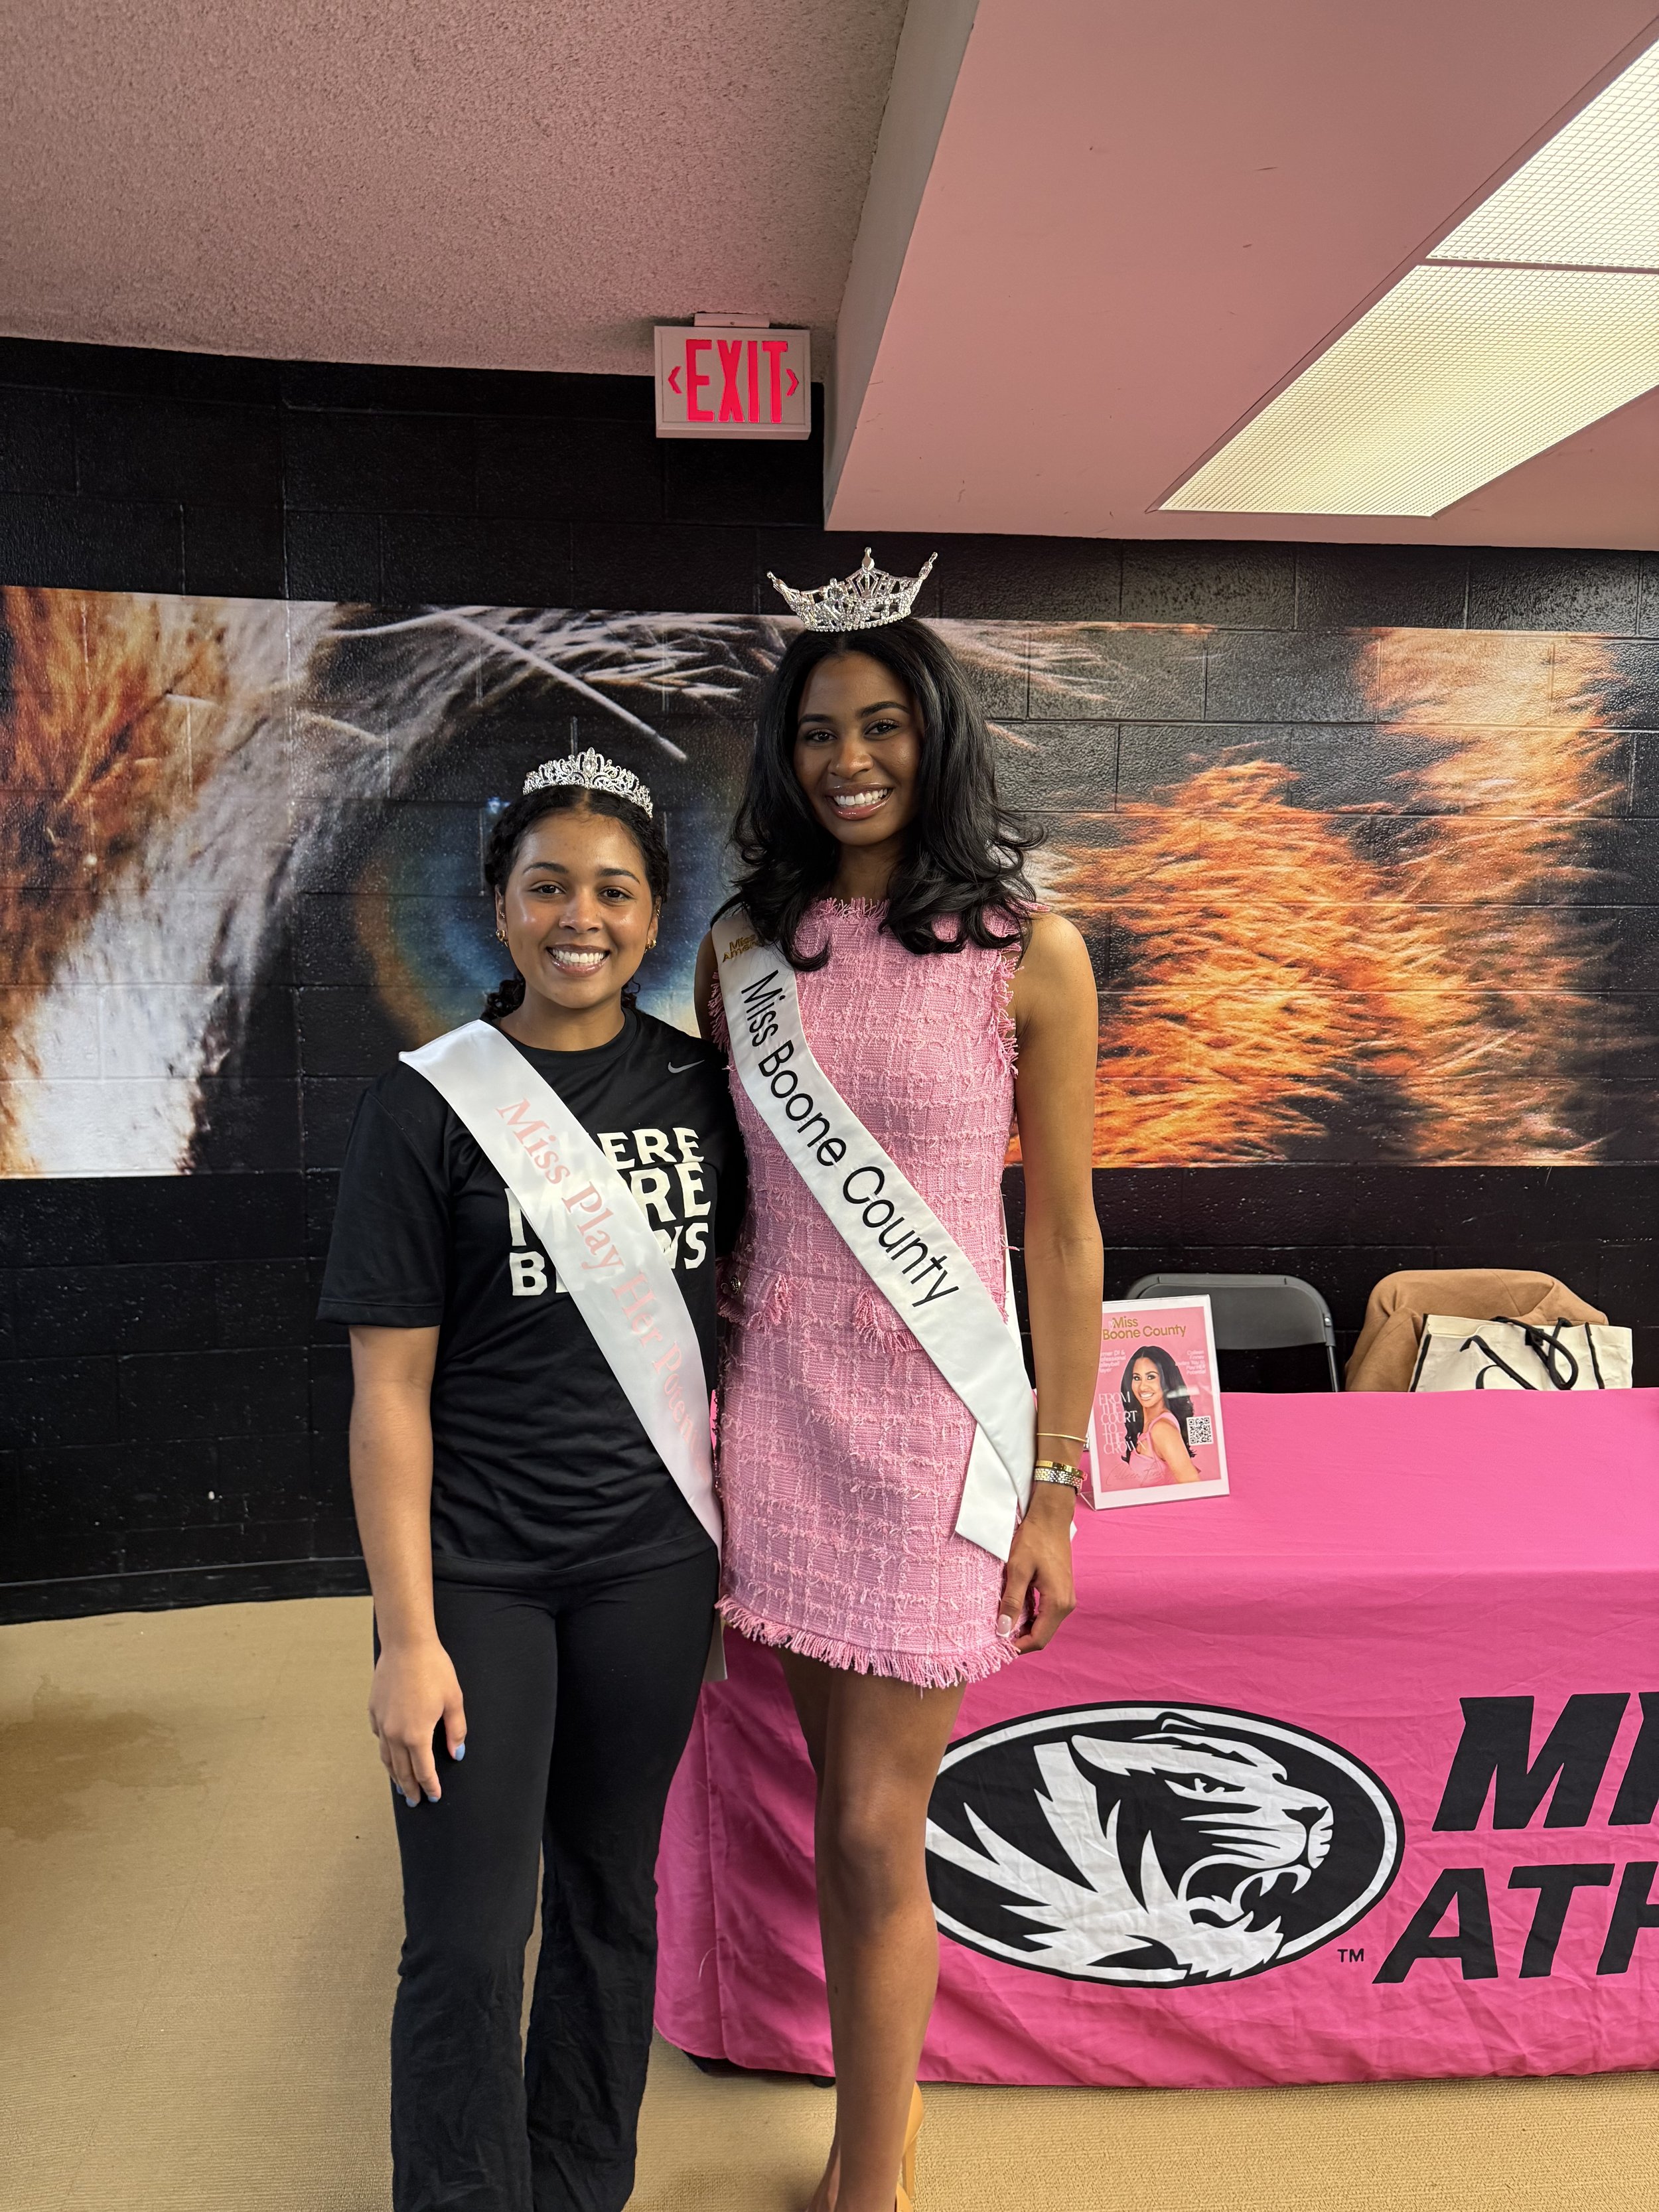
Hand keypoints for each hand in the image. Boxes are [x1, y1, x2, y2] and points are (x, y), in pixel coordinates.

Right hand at [369, 1637, 466, 1805]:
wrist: (406, 1645)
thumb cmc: (433, 1669)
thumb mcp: (453, 1700)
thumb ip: (456, 1731)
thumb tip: (457, 1754)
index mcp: (416, 1735)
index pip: (424, 1771)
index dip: (430, 1786)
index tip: (434, 1797)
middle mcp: (394, 1734)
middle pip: (402, 1770)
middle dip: (410, 1788)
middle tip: (414, 1802)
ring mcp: (381, 1723)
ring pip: (386, 1758)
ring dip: (394, 1774)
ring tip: (400, 1785)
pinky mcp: (374, 1710)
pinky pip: (379, 1737)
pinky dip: (385, 1750)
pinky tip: (389, 1752)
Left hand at [996, 1484, 1076, 1654]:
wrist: (1051, 1518)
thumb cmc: (1034, 1540)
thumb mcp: (1018, 1570)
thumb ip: (1012, 1601)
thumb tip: (1004, 1631)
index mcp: (1057, 1603)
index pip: (1038, 1639)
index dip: (1018, 1647)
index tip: (997, 1648)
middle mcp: (1066, 1604)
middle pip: (1042, 1635)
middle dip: (1020, 1640)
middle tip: (996, 1638)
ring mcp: (1066, 1598)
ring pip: (1044, 1625)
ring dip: (1025, 1628)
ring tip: (1002, 1625)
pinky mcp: (1061, 1590)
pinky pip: (1046, 1613)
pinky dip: (1031, 1617)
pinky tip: (1014, 1611)